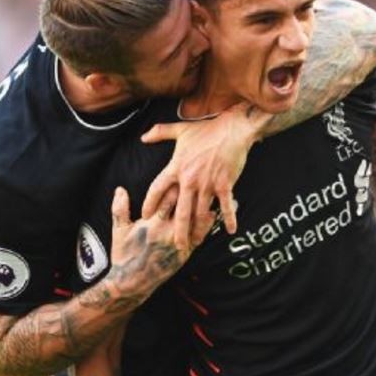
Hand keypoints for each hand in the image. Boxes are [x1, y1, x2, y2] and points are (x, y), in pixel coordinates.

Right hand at [110, 187, 212, 282]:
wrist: (132, 282)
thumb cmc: (125, 254)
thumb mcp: (119, 230)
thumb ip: (120, 208)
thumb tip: (120, 189)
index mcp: (153, 224)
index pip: (168, 199)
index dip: (177, 185)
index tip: (186, 172)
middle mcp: (168, 233)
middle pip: (186, 208)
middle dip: (194, 193)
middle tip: (205, 178)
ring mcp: (178, 244)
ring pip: (196, 223)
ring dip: (206, 207)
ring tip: (217, 193)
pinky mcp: (185, 255)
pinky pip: (200, 238)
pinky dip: (207, 226)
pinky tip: (215, 216)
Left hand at [140, 103, 259, 250]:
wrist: (232, 129)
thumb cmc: (207, 130)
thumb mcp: (181, 130)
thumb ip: (160, 133)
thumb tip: (143, 137)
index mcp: (176, 167)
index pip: (157, 189)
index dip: (150, 203)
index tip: (145, 216)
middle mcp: (190, 179)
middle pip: (180, 211)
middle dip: (178, 231)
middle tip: (176, 246)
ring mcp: (208, 183)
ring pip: (201, 213)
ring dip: (200, 230)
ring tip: (197, 242)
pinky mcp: (225, 184)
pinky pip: (225, 206)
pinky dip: (228, 218)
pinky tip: (230, 230)